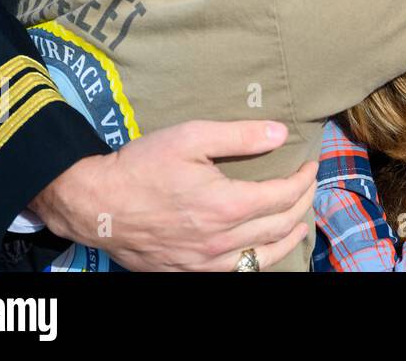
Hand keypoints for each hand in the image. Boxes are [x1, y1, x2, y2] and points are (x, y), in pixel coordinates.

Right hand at [30, 120, 316, 271]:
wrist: (95, 203)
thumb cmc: (141, 166)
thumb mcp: (191, 137)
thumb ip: (240, 135)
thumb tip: (281, 132)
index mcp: (225, 206)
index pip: (283, 196)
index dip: (303, 180)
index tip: (310, 166)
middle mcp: (220, 240)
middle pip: (279, 226)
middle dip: (302, 204)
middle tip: (309, 186)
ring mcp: (203, 262)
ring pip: (262, 258)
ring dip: (288, 238)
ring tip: (299, 223)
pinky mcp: (187, 272)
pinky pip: (235, 273)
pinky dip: (258, 260)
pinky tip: (261, 249)